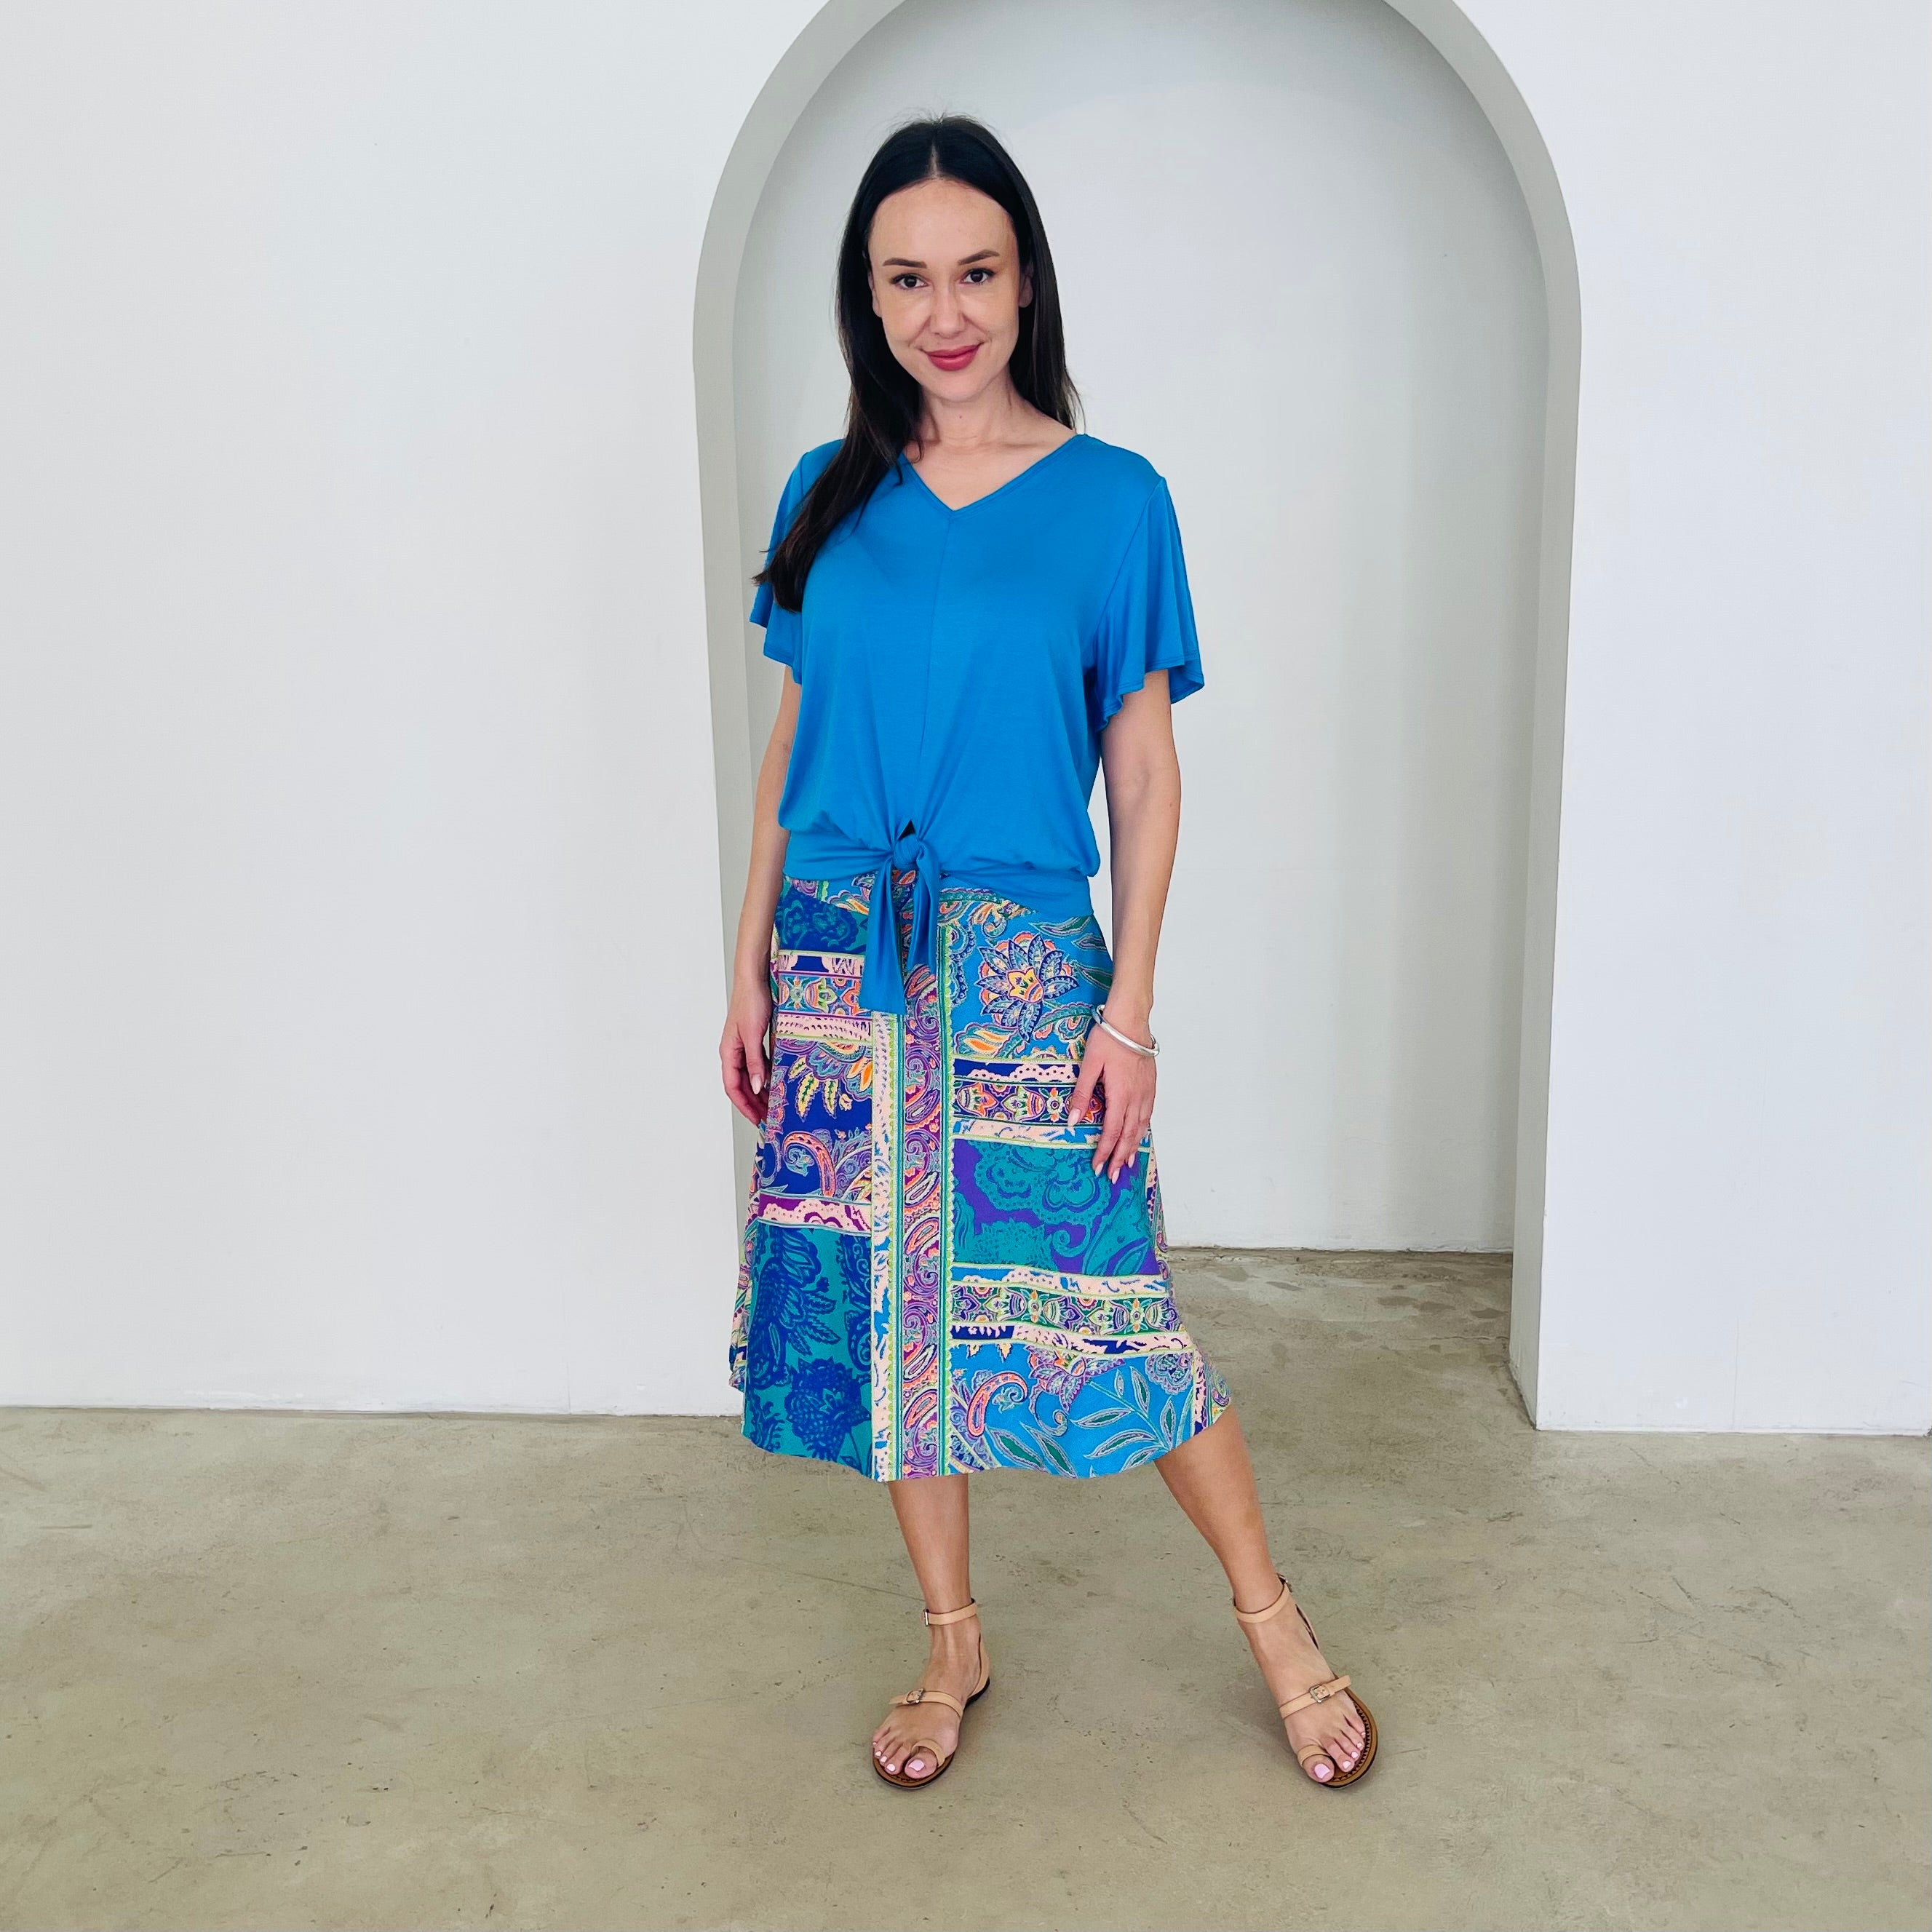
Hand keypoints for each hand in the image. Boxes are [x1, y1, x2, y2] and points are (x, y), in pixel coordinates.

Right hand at [720, 980, 773, 1124]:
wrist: (754, 979)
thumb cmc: (751, 1002)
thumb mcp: (753, 1036)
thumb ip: (755, 1062)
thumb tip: (758, 1086)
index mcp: (728, 1052)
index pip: (733, 1087)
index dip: (744, 1106)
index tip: (757, 1120)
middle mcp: (734, 1052)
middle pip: (742, 1085)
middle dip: (754, 1103)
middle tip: (770, 1118)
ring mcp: (743, 1046)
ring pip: (751, 1076)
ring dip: (761, 1091)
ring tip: (774, 1105)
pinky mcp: (754, 1040)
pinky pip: (759, 1064)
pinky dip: (766, 1076)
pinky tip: (776, 1083)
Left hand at [1068, 1010, 1155, 1182]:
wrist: (1131, 1019)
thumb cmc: (1108, 1038)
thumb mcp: (1089, 1065)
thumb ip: (1081, 1094)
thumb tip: (1073, 1121)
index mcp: (1120, 1095)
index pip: (1111, 1131)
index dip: (1104, 1152)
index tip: (1098, 1167)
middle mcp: (1136, 1097)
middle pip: (1129, 1135)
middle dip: (1120, 1157)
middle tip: (1113, 1176)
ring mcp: (1146, 1092)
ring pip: (1141, 1127)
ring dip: (1133, 1147)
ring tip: (1127, 1163)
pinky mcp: (1150, 1085)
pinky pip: (1148, 1114)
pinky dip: (1143, 1130)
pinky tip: (1139, 1135)